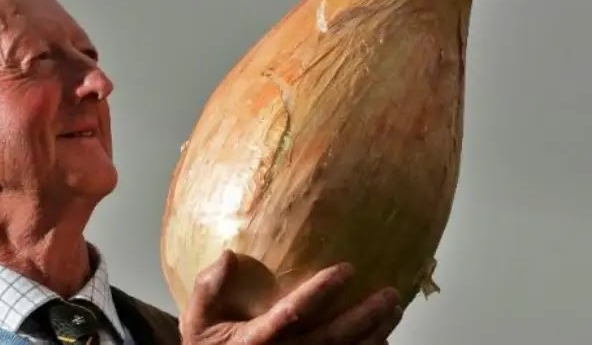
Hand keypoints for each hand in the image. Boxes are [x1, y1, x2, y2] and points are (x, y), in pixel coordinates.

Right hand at [180, 250, 402, 343]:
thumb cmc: (207, 344)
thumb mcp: (197, 318)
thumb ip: (208, 288)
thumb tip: (229, 255)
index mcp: (255, 341)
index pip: (293, 313)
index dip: (320, 292)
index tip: (347, 269)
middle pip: (330, 340)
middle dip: (363, 317)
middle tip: (389, 294)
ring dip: (374, 336)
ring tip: (395, 310)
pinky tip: (385, 338)